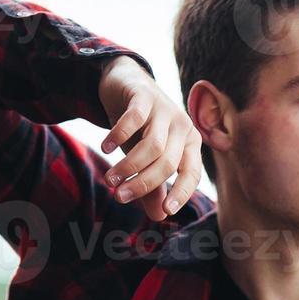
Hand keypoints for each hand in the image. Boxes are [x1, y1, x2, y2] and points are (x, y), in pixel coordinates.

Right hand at [96, 56, 203, 221]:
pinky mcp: (144, 96)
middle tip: (120, 197)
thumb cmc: (141, 128)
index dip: (182, 193)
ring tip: (110, 180)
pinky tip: (105, 148)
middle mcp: (182, 126)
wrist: (126, 83)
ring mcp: (165, 109)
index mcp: (191, 144)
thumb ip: (155, 187)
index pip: (192, 173)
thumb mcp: (148, 159)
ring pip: (152, 146)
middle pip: (167, 163)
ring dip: (129, 166)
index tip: (166, 211)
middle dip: (143, 183)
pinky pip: (134, 120)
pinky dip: (118, 136)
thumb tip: (160, 217)